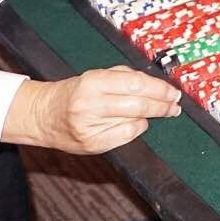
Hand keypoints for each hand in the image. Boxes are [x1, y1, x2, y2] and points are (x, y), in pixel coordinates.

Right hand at [2, 67, 180, 153]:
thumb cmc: (76, 93)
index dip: (160, 89)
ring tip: (162, 111)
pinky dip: (137, 129)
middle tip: (175, 105)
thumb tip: (158, 85)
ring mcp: (90, 127)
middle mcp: (90, 105)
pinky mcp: (92, 144)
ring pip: (134, 121)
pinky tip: (138, 123)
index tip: (173, 92)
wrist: (44, 116)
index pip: (136, 84)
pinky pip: (126, 136)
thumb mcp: (96, 76)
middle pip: (139, 105)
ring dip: (152, 116)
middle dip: (163, 105)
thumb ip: (125, 77)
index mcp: (92, 82)